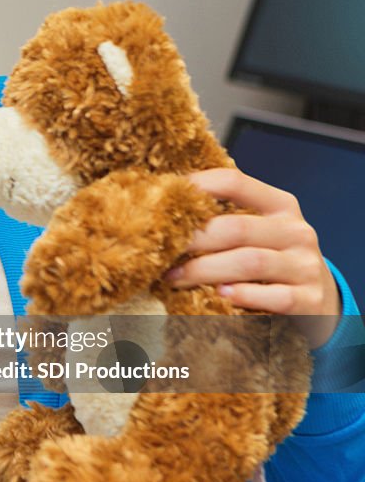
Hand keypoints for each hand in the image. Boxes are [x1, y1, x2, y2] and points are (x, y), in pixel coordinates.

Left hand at [166, 168, 339, 348]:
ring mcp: (305, 265)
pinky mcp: (309, 299)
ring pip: (249, 262)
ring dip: (204, 271)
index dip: (197, 187)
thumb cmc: (273, 258)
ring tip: (174, 278)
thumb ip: (225, 216)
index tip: (164, 198)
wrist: (319, 299)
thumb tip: (164, 205)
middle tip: (161, 250)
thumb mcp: (258, 230)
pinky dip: (242, 295)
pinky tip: (219, 295)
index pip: (235, 182)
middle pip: (235, 228)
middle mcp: (295, 231)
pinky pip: (272, 296)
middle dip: (192, 239)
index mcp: (279, 205)